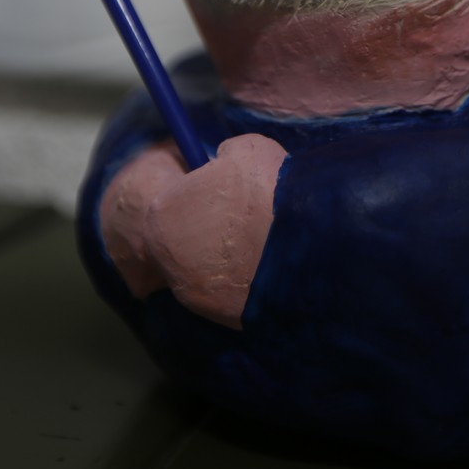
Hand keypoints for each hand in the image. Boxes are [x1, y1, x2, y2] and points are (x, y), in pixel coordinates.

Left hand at [101, 134, 286, 329]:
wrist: (307, 249)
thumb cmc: (269, 192)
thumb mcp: (243, 151)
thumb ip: (222, 158)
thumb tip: (224, 163)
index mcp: (161, 213)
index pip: (168, 196)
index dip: (194, 187)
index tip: (216, 183)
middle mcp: (166, 260)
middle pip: (183, 235)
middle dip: (206, 223)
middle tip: (240, 212)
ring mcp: (193, 293)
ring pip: (205, 267)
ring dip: (225, 254)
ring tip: (262, 240)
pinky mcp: (221, 317)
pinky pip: (228, 291)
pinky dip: (243, 280)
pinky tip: (269, 266)